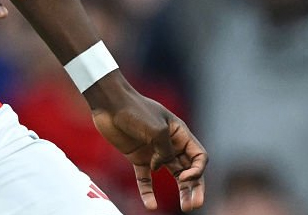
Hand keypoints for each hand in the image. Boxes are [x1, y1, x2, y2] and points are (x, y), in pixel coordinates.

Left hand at [92, 94, 206, 210]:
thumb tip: (158, 167)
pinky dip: (147, 192)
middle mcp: (170, 144)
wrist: (109, 103)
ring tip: (185, 208)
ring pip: (172, 176)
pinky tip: (150, 205)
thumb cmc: (135, 110)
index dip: (197, 171)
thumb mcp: (156, 130)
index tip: (184, 177)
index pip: (199, 157)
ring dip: (180, 192)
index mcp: (180, 134)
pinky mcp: (137, 158)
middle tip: (195, 204)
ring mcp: (154, 152)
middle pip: (189, 170)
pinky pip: (145, 178)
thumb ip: (165, 151)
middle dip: (195, 188)